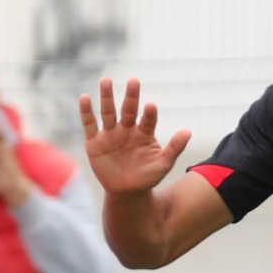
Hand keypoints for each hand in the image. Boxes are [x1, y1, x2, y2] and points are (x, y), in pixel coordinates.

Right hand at [78, 78, 190, 195]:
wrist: (127, 192)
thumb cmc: (147, 177)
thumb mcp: (163, 165)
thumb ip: (174, 148)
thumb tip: (188, 131)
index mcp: (144, 132)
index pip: (148, 119)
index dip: (149, 113)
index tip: (151, 106)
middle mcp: (127, 129)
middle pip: (128, 109)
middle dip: (131, 96)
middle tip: (134, 80)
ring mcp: (110, 134)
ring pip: (108, 112)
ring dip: (107, 96)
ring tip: (106, 80)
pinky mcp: (94, 142)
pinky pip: (89, 124)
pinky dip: (86, 112)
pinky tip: (84, 97)